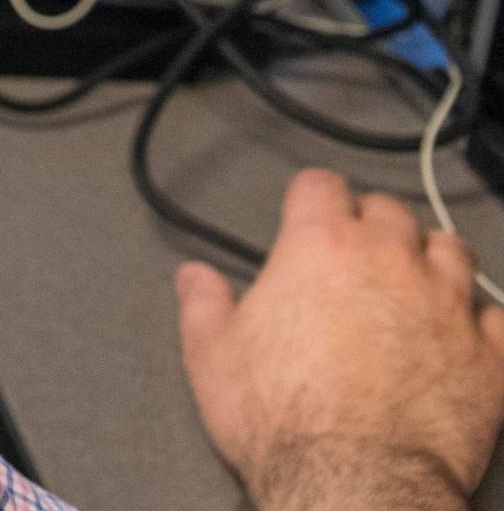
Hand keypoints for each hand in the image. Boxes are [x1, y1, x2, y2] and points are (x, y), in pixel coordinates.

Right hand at [176, 169, 503, 510]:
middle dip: (373, 223)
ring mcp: (447, 305)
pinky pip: (497, 317)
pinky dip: (481, 321)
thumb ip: (204, 304)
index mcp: (319, 249)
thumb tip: (195, 278)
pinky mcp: (489, 355)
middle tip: (359, 250)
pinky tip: (463, 335)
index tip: (308, 212)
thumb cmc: (285, 419)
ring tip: (418, 279)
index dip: (311, 197)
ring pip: (452, 250)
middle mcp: (389, 262)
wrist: (355, 480)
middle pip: (391, 211)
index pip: (320, 186)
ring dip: (432, 258)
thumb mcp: (212, 355)